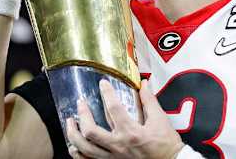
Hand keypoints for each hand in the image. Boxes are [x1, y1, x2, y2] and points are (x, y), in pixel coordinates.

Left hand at [66, 80, 183, 158]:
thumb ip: (149, 100)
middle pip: (90, 131)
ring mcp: (113, 157)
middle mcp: (119, 146)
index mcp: (131, 132)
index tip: (103, 84)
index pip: (113, 109)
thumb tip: (144, 84)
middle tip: (81, 103)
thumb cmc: (166, 143)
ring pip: (85, 149)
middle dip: (82, 115)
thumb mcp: (160, 119)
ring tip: (70, 123)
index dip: (107, 93)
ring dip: (73, 135)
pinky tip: (74, 145)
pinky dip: (78, 153)